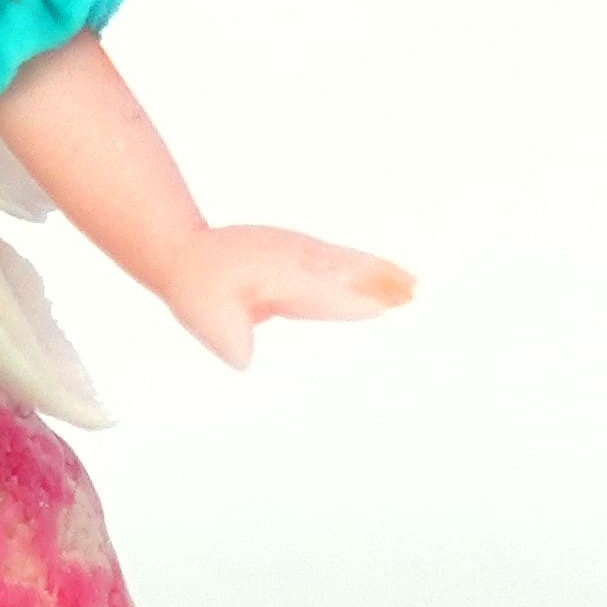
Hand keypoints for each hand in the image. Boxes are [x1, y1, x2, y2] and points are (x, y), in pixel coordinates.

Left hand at [159, 219, 413, 363]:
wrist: (187, 251)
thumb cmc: (198, 289)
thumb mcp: (205, 319)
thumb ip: (230, 339)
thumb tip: (244, 358)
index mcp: (277, 277)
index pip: (323, 293)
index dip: (353, 302)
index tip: (386, 309)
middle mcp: (296, 259)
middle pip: (349, 273)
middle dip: (383, 284)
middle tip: (418, 297)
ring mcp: (304, 250)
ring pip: (353, 262)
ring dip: (387, 274)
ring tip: (419, 288)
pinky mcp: (307, 249)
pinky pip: (348, 258)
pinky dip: (375, 265)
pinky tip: (397, 276)